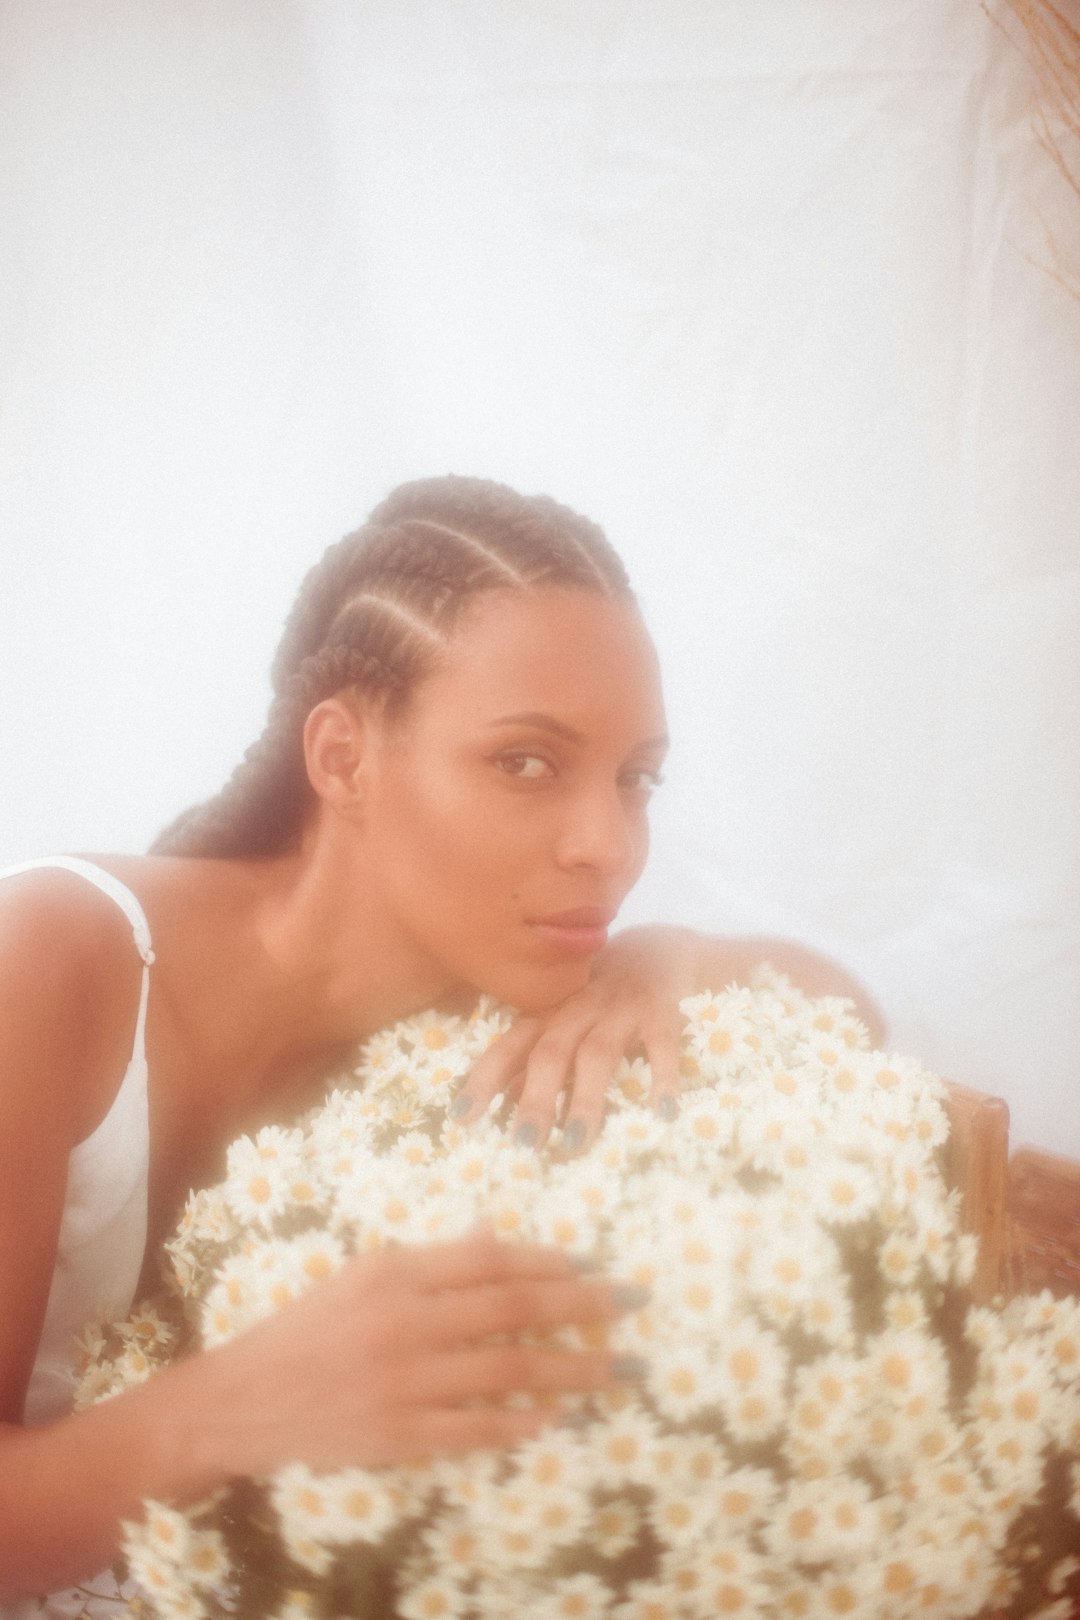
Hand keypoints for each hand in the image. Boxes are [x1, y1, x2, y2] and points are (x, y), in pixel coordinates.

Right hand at [215, 1228, 639, 1474]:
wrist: (243, 1400)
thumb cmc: (307, 1330)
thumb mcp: (362, 1276)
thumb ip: (431, 1260)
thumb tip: (493, 1232)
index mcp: (395, 1272)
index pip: (489, 1260)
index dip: (548, 1262)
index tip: (592, 1265)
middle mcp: (404, 1320)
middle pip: (512, 1309)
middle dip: (580, 1306)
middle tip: (628, 1304)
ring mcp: (403, 1381)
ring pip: (505, 1370)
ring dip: (569, 1369)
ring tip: (614, 1370)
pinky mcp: (397, 1435)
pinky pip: (473, 1428)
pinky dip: (518, 1422)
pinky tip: (553, 1417)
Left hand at [453, 926, 701, 1153]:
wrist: (659, 947)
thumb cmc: (596, 995)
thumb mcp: (561, 1018)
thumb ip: (534, 1056)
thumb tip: (498, 1106)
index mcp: (547, 1013)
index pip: (509, 1047)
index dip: (484, 1080)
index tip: (462, 1118)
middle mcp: (576, 1009)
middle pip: (550, 1054)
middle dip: (535, 1098)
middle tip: (524, 1144)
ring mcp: (617, 1008)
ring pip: (597, 1054)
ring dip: (584, 1099)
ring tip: (575, 1143)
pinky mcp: (659, 1010)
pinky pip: (660, 1044)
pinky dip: (662, 1076)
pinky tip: (662, 1112)